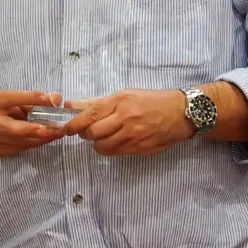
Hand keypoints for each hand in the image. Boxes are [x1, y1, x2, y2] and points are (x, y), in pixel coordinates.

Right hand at [0, 89, 67, 155]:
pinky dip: (35, 142)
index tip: (51, 125)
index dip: (33, 127)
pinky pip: (23, 148)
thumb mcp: (4, 96)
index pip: (15, 125)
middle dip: (45, 133)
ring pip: (26, 144)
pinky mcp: (3, 153)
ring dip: (44, 139)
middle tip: (62, 129)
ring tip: (59, 131)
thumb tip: (55, 97)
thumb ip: (29, 97)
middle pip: (24, 137)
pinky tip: (44, 136)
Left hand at [61, 89, 192, 155]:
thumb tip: (71, 104)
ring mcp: (133, 135)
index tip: (66, 129)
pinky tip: (115, 141)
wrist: (180, 113)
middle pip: (93, 133)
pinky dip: (110, 149)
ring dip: (98, 143)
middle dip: (85, 134)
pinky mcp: (139, 148)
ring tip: (103, 136)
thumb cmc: (152, 100)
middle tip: (87, 132)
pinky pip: (116, 152)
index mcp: (120, 102)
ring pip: (103, 146)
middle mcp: (125, 118)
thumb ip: (98, 102)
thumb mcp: (125, 94)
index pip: (89, 115)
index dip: (74, 124)